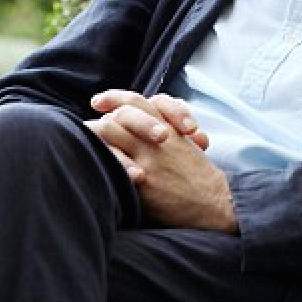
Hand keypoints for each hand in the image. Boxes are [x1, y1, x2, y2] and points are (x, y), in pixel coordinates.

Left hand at [86, 90, 236, 233]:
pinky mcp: (144, 179)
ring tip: (86, 140)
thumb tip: (141, 124)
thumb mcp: (186, 144)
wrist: (215, 204)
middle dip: (99, 117)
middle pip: (120, 113)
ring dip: (95, 133)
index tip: (97, 102)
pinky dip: (103, 158)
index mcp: (168, 127)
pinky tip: (96, 161)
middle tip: (86, 123)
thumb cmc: (200, 177)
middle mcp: (158, 137)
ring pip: (110, 130)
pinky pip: (114, 161)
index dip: (114, 97)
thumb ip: (165, 129)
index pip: (137, 101)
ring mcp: (149, 156)